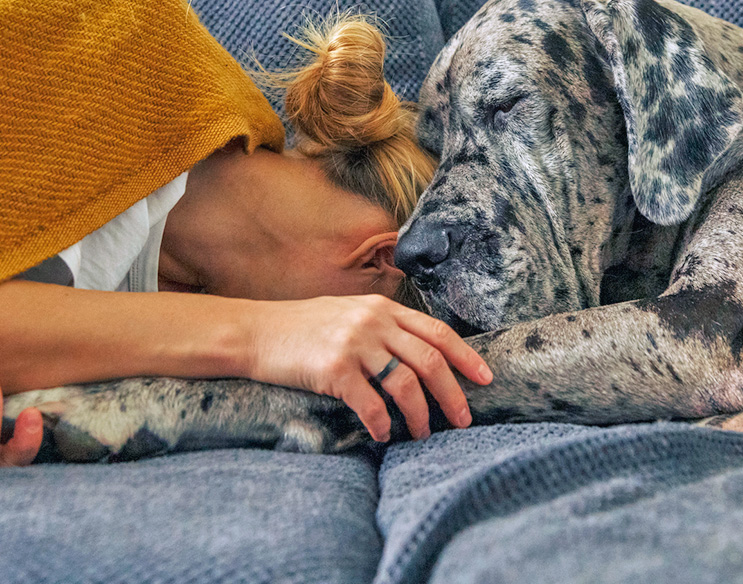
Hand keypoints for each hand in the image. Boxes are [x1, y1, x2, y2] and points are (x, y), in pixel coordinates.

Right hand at [244, 294, 492, 442]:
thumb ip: (384, 327)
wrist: (256, 332)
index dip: (466, 357)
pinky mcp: (333, 369)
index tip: (486, 379)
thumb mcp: (350, 313)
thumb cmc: (304, 328)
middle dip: (453, 395)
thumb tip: (421, 355)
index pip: (438, 332)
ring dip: (421, 415)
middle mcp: (373, 322)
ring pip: (405, 384)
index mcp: (383, 308)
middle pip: (430, 361)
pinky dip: (383, 424)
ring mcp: (354, 344)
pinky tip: (384, 435)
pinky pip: (370, 404)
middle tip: (464, 420)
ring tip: (424, 434)